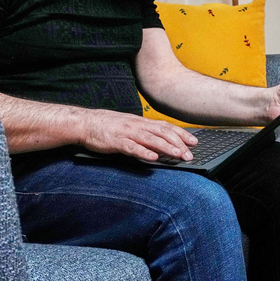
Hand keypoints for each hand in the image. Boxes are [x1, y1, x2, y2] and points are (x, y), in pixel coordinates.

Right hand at [81, 110, 198, 160]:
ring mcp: (127, 133)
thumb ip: (143, 134)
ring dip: (166, 147)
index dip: (181, 134)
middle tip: (190, 154)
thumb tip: (159, 144)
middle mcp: (137, 125)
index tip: (194, 141)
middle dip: (178, 143)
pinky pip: (132, 147)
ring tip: (178, 155)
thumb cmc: (107, 126)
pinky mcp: (116, 142)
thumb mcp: (128, 126)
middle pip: (162, 133)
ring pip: (150, 139)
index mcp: (140, 122)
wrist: (85, 123)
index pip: (165, 127)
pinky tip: (153, 158)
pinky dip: (143, 152)